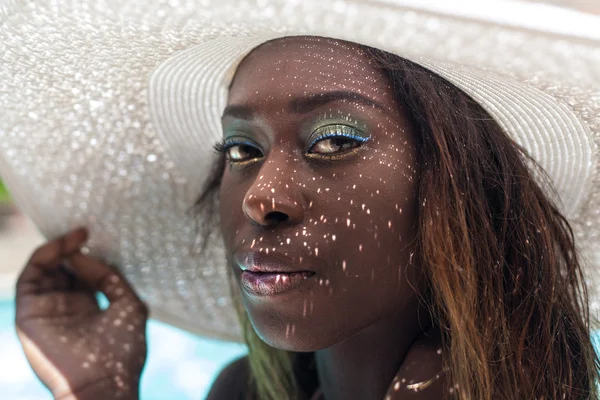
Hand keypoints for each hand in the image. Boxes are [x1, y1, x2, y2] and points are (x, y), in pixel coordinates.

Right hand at [15, 228, 148, 399]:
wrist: (105, 381)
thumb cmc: (123, 350)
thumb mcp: (129, 305)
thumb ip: (110, 277)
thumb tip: (85, 255)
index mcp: (88, 309)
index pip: (82, 274)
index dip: (88, 254)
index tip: (96, 237)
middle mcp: (65, 308)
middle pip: (61, 269)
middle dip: (72, 248)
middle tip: (84, 232)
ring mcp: (46, 311)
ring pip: (43, 270)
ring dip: (57, 249)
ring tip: (76, 236)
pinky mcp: (29, 315)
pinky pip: (29, 279)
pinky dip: (44, 258)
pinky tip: (65, 249)